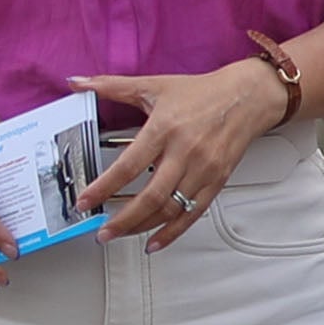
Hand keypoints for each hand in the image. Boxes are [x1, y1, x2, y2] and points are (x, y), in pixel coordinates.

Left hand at [74, 60, 299, 250]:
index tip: (85, 202)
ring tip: (120, 234)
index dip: (103, 187)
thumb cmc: (201, 92)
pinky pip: (192, 214)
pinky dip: (172, 232)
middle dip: (122, 220)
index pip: (127, 166)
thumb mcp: (153, 84)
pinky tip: (154, 242)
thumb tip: (77, 82)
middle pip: (150, 197)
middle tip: (102, 232)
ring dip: (142, 227)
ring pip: (170, 209)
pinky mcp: (217, 181)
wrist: (247, 96)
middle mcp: (185, 152)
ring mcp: (203, 170)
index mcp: (164, 128)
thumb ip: (111, 86)